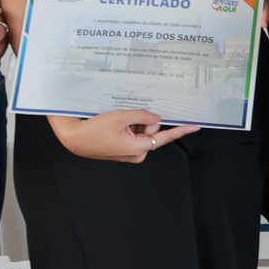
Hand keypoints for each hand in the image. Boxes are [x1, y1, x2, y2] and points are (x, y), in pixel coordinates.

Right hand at [47, 108, 200, 162]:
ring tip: (115, 122)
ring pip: (141, 131)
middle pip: (151, 130)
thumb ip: (142, 115)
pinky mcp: (123, 150)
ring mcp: (130, 153)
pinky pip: (132, 135)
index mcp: (139, 147)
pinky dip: (127, 127)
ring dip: (133, 123)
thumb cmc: (93, 129)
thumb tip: (156, 117)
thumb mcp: (121, 116)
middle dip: (143, 120)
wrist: (74, 138)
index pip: (165, 137)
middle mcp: (137, 154)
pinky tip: (114, 124)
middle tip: (125, 117)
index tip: (194, 126)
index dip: (181, 130)